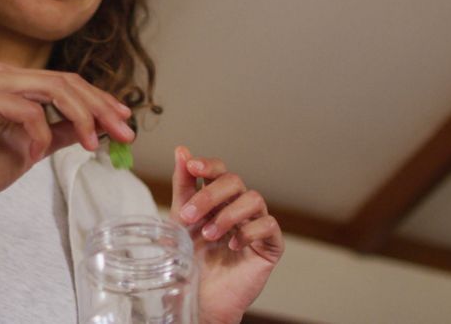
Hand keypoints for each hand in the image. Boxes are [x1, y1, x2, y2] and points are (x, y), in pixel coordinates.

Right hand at [0, 62, 135, 212]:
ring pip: (54, 90)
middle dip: (101, 108)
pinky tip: (35, 155)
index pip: (68, 82)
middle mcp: (3, 73)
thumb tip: (99, 125)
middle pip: (67, 82)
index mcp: (15, 80)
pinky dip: (40, 135)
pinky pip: (29, 111)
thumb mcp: (35, 147)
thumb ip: (63, 131)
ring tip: (93, 145)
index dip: (100, 100)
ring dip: (81, 117)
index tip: (126, 119)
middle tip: (125, 132)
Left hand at [170, 146, 283, 323]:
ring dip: (227, 215)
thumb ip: (184, 187)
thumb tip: (181, 151)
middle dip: (209, 195)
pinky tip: (233, 246)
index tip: (192, 167)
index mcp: (217, 199)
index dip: (208, 164)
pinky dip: (249, 231)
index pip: (220, 170)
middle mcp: (238, 208)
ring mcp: (255, 225)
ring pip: (254, 198)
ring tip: (209, 235)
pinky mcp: (269, 246)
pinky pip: (269, 225)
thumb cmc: (191, 261)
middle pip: (234, 181)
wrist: (199, 299)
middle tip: (189, 216)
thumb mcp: (181, 220)